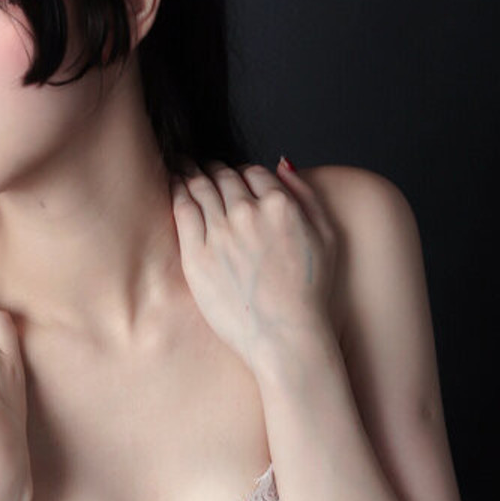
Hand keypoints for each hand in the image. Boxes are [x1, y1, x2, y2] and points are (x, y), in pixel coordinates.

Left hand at [171, 160, 336, 368]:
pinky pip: (183, 210)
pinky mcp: (197, 254)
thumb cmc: (310, 293)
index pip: (252, 172)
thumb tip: (281, 164)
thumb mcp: (326, 235)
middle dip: (213, 169)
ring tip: (183, 169)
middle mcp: (248, 212)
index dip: (241, 172)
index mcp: (280, 204)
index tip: (233, 177)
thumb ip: (305, 194)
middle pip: (223, 177)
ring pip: (200, 187)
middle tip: (201, 166)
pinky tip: (173, 187)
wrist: (285, 336)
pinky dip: (176, 192)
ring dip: (191, 173)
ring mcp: (220, 233)